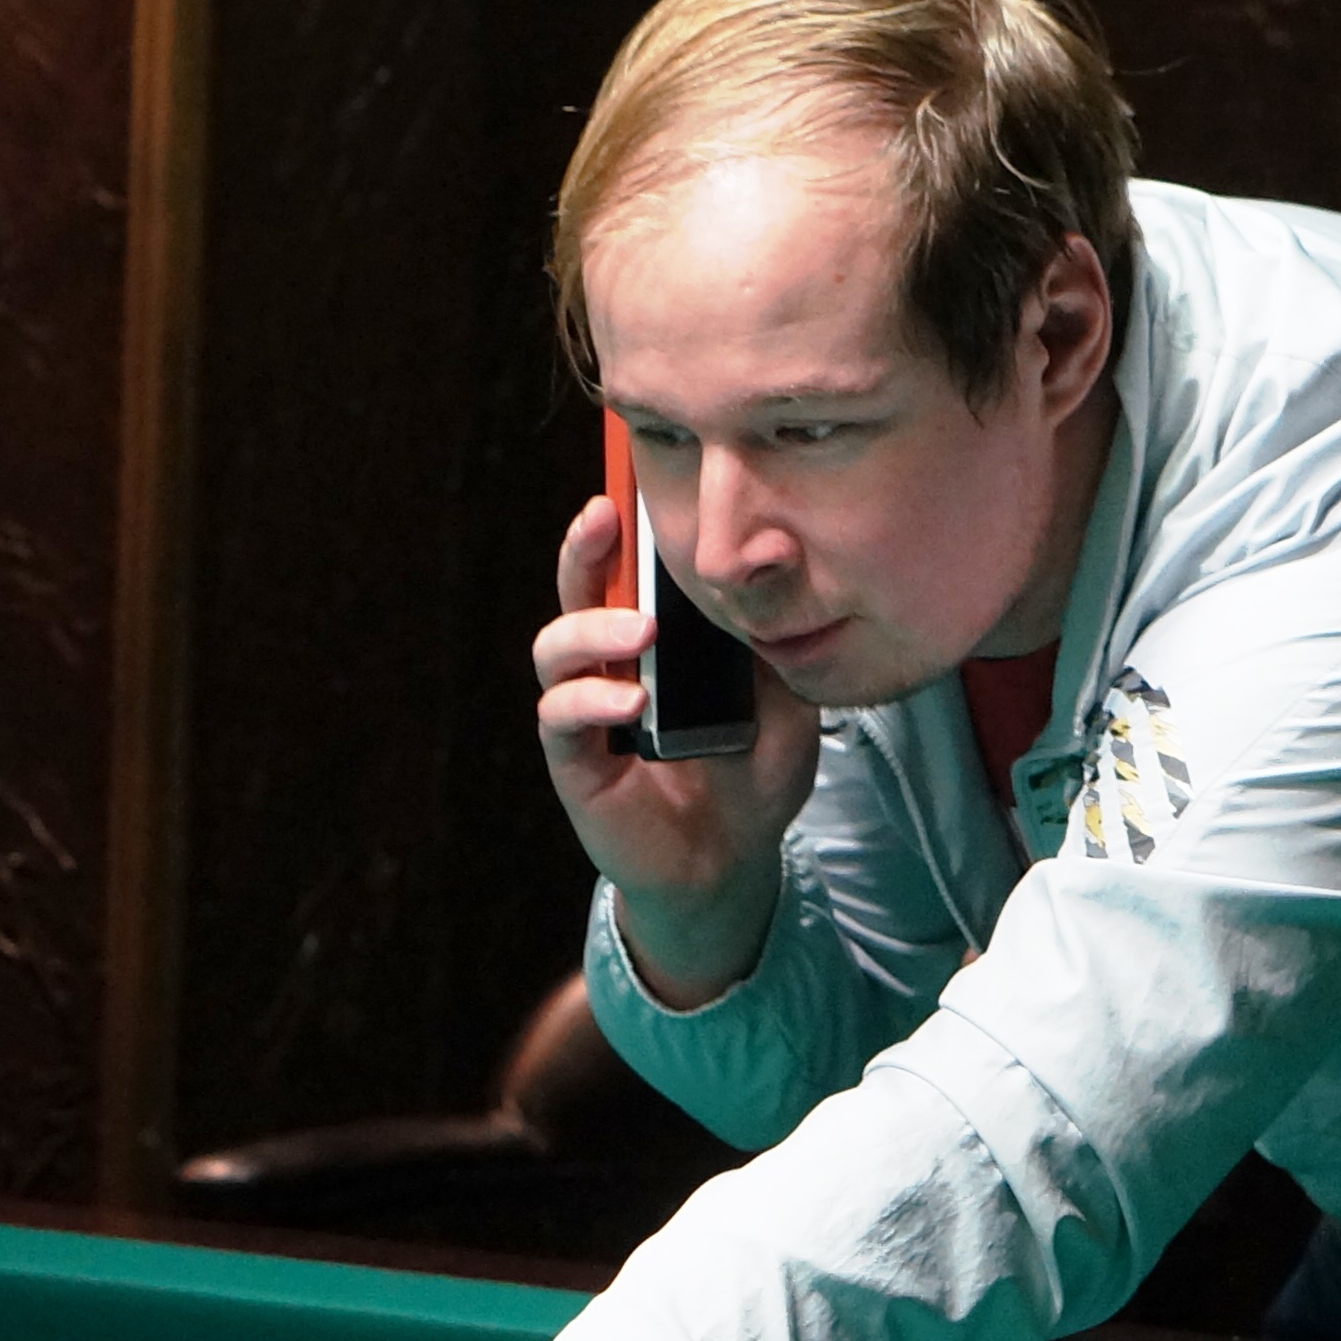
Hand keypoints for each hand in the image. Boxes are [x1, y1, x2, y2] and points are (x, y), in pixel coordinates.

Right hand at [531, 494, 819, 1006]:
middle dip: (586, 547)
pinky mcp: (576, 763)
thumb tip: (782, 581)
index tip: (628, 480)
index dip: (621, 526)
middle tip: (605, 516)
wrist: (735, 860)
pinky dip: (590, 701)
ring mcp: (588, 711)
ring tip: (641, 630)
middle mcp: (610, 663)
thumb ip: (773, 645)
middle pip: (577, 589)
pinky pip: (560, 717)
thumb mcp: (785, 699)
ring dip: (591, 627)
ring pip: (555, 648)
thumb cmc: (753, 773)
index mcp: (654, 639)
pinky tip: (631, 702)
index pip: (628, 570)